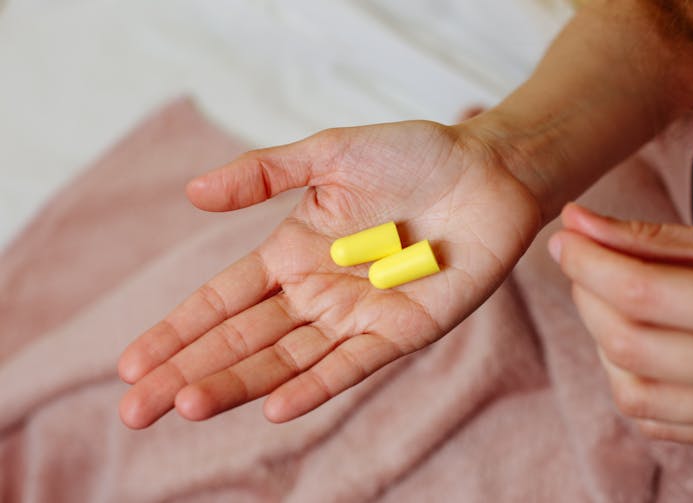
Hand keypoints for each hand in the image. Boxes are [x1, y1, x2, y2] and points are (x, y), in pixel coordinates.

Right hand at [117, 120, 541, 427]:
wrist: (487, 171)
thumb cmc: (412, 156)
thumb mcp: (328, 154)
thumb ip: (263, 174)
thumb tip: (190, 193)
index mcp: (291, 253)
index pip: (220, 301)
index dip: (176, 331)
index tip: (131, 364)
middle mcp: (316, 292)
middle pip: (241, 340)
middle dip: (188, 373)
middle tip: (135, 410)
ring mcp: (356, 316)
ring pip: (285, 360)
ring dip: (237, 384)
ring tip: (187, 406)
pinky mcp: (401, 331)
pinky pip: (351, 365)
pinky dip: (313, 386)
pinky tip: (273, 407)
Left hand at [550, 203, 692, 448]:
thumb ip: (653, 239)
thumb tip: (576, 222)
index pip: (642, 292)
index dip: (588, 263)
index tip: (563, 239)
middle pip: (628, 343)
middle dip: (587, 297)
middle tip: (583, 263)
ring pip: (632, 390)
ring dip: (601, 341)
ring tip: (609, 302)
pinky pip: (655, 420)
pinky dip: (627, 380)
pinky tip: (636, 344)